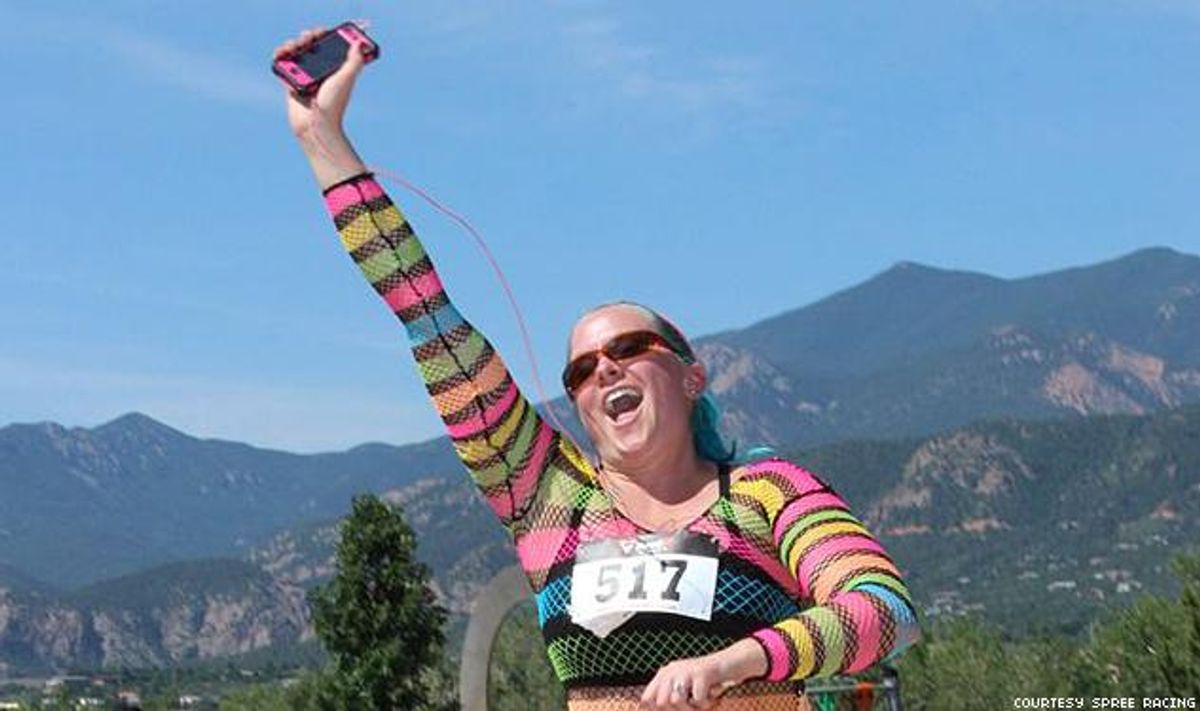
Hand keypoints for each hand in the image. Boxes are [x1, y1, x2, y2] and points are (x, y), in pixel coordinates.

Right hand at [273, 26, 370, 143]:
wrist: (315, 125)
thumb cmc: (333, 105)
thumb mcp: (346, 79)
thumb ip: (354, 61)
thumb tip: (359, 43)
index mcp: (334, 67)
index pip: (329, 43)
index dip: (326, 34)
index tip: (323, 31)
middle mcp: (319, 70)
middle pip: (310, 44)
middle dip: (308, 36)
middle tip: (309, 39)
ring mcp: (304, 75)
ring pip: (295, 51)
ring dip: (292, 43)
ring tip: (294, 47)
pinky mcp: (290, 82)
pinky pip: (282, 64)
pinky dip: (280, 56)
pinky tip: (282, 54)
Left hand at [639, 640, 765, 709]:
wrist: (731, 663)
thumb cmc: (708, 681)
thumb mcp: (685, 689)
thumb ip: (670, 699)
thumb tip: (652, 709)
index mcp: (664, 674)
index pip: (647, 699)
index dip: (659, 710)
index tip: (676, 710)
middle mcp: (671, 670)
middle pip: (661, 703)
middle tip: (694, 706)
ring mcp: (685, 670)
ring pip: (676, 702)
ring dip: (693, 708)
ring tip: (703, 700)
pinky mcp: (701, 673)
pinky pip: (698, 700)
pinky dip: (707, 703)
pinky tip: (712, 694)